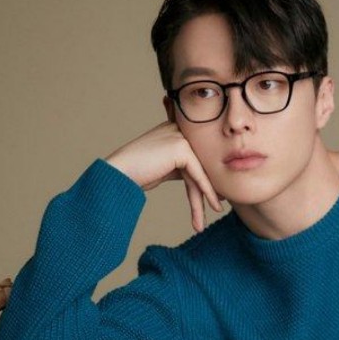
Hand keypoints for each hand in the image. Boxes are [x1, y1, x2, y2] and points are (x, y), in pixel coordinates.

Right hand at [105, 120, 223, 231]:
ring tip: (216, 210)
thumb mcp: (166, 166)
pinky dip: (207, 191)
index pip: (197, 156)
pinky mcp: (181, 148)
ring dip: (208, 194)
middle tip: (219, 204)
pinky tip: (214, 205)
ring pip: (200, 170)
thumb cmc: (138, 172)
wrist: (119, 173)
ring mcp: (180, 136)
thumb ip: (183, 166)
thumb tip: (204, 179)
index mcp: (176, 129)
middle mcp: (179, 129)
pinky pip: (198, 174)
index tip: (219, 194)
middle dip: (210, 186)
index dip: (207, 176)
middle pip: (200, 163)